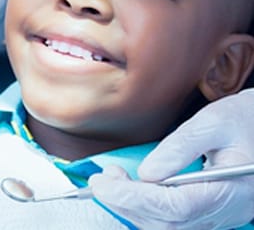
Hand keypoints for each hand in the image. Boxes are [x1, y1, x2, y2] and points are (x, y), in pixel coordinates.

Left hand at [89, 89, 253, 228]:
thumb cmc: (242, 120)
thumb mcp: (213, 123)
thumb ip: (181, 148)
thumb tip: (146, 173)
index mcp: (230, 190)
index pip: (174, 207)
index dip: (134, 197)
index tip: (104, 183)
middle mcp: (224, 211)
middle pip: (166, 222)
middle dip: (125, 202)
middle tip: (100, 180)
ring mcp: (216, 215)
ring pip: (166, 226)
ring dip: (131, 206)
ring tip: (110, 179)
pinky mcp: (206, 210)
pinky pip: (170, 219)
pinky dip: (142, 206)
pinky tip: (127, 188)